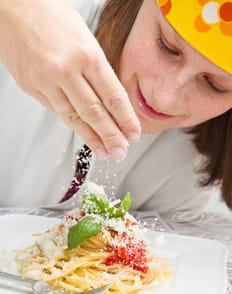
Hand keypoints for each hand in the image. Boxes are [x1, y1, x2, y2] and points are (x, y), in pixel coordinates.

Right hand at [0, 0, 140, 159]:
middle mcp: (66, 69)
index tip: (133, 134)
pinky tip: (82, 133)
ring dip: (91, 137)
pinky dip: (71, 124)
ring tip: (104, 151)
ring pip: (73, 117)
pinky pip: (55, 110)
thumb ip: (96, 68)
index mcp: (86, 53)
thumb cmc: (50, 14)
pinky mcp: (30, 86)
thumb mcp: (84, 36)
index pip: (113, 96)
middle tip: (121, 151)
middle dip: (111, 136)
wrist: (11, 6)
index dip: (125, 119)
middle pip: (95, 112)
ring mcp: (45, 80)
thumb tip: (109, 99)